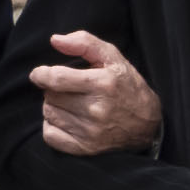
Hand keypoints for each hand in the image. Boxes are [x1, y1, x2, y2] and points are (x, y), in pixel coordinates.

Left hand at [31, 30, 160, 157]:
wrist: (148, 125)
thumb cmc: (127, 86)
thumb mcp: (113, 59)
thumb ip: (85, 43)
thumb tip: (54, 40)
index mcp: (103, 84)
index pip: (56, 78)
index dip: (41, 75)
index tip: (40, 74)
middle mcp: (97, 109)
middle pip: (50, 96)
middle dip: (53, 90)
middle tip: (69, 90)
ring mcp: (90, 132)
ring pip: (49, 114)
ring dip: (54, 107)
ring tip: (72, 105)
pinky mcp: (85, 148)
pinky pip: (50, 135)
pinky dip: (53, 127)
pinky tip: (68, 121)